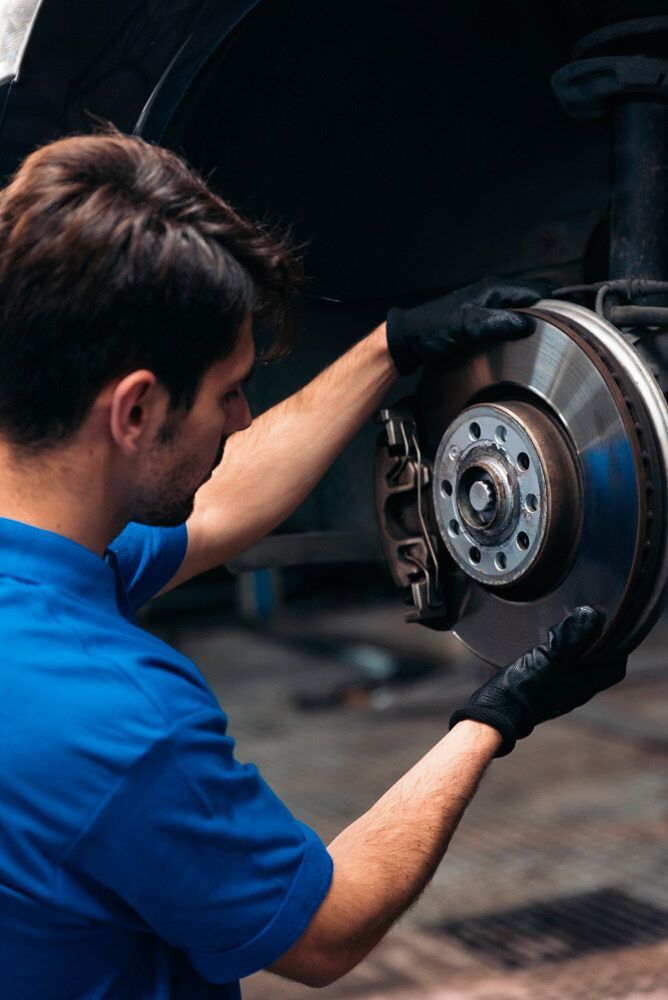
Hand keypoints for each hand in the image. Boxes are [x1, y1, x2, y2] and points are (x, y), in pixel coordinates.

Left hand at [386, 276, 553, 375]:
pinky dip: (524, 324)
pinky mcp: (483, 317)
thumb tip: (529, 324)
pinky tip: (526, 338)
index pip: (539, 290)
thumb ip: (498, 323)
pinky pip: (512, 316)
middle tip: (569, 327)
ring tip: (553, 334)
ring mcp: (489, 304)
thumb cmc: (433, 330)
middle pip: (535, 295)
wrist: (410, 338)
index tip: (573, 318)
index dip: (558, 304)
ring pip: (524, 306)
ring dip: (538, 317)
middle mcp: (494, 292)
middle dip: (553, 309)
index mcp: (495, 289)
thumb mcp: (468, 327)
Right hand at [449, 607, 625, 755]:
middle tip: (586, 622)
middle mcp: (577, 691)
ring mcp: (561, 693)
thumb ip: (570, 637)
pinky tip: (547, 646)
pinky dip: (562, 657)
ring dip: (577, 649)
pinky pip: (562, 671)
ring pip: (579, 668)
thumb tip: (590, 615)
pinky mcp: (546, 691)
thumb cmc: (522, 689)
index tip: (609, 626)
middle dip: (597, 644)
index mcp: (584, 685)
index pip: (614, 666)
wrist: (496, 714)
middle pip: (597, 666)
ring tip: (564, 630)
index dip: (617, 646)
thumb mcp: (547, 658)